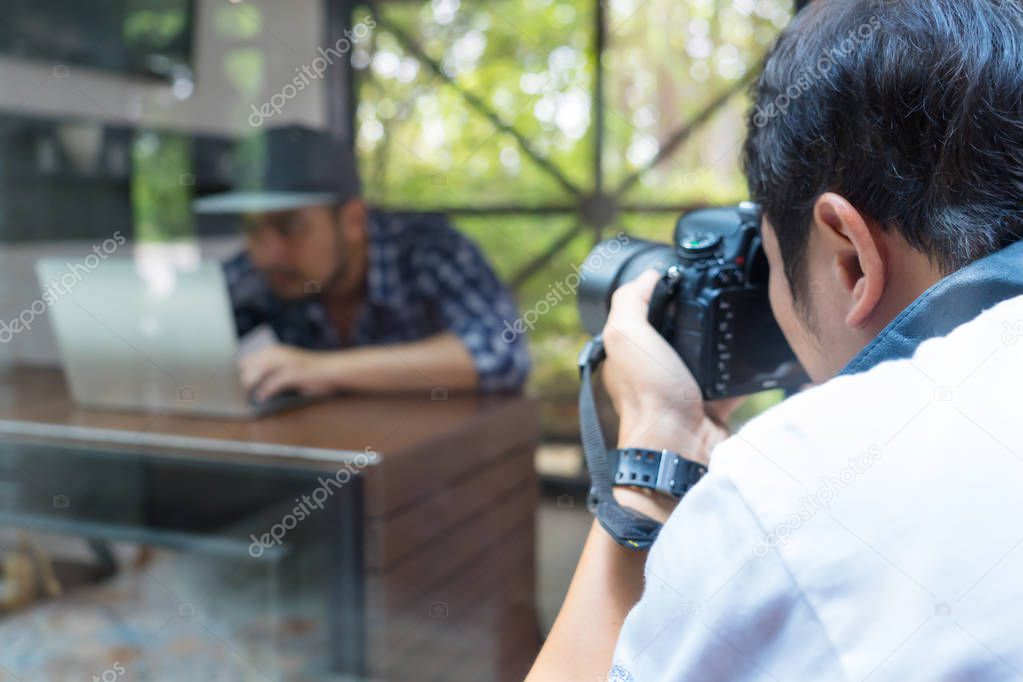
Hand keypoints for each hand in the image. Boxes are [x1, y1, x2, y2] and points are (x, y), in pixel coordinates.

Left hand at [239, 345, 338, 400]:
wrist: (333, 368)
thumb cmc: (310, 370)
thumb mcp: (287, 364)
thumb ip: (270, 369)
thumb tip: (249, 382)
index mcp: (273, 351)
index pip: (245, 360)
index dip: (238, 373)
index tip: (232, 386)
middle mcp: (277, 353)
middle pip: (247, 367)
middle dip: (241, 382)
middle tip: (238, 395)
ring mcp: (285, 362)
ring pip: (256, 374)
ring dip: (249, 387)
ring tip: (247, 397)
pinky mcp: (293, 373)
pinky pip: (272, 384)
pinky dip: (265, 392)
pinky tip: (261, 398)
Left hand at [601, 270, 730, 464]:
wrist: (681, 448)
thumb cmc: (649, 395)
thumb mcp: (626, 335)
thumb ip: (630, 300)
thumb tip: (649, 275)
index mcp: (630, 354)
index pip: (643, 315)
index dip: (660, 295)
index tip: (685, 278)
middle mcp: (654, 372)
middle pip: (678, 333)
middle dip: (696, 317)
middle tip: (718, 295)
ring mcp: (683, 391)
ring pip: (707, 356)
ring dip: (721, 341)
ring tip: (740, 316)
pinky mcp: (711, 407)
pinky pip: (732, 382)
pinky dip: (743, 370)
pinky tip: (756, 352)